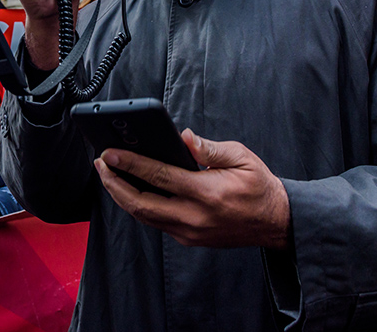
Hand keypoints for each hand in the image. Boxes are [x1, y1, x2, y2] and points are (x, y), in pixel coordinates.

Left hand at [93, 129, 291, 249]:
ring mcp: (190, 232)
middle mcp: (194, 217)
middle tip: (101, 164)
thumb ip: (209, 148)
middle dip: (114, 184)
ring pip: (144, 216)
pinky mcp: (189, 238)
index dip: (130, 164)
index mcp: (207, 193)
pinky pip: (155, 222)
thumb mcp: (241, 158)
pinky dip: (139, 205)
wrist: (276, 222)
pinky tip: (130, 189)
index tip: (109, 153)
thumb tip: (184, 137)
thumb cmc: (259, 187)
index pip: (158, 177)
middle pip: (140, 204)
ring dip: (122, 196)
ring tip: (109, 174)